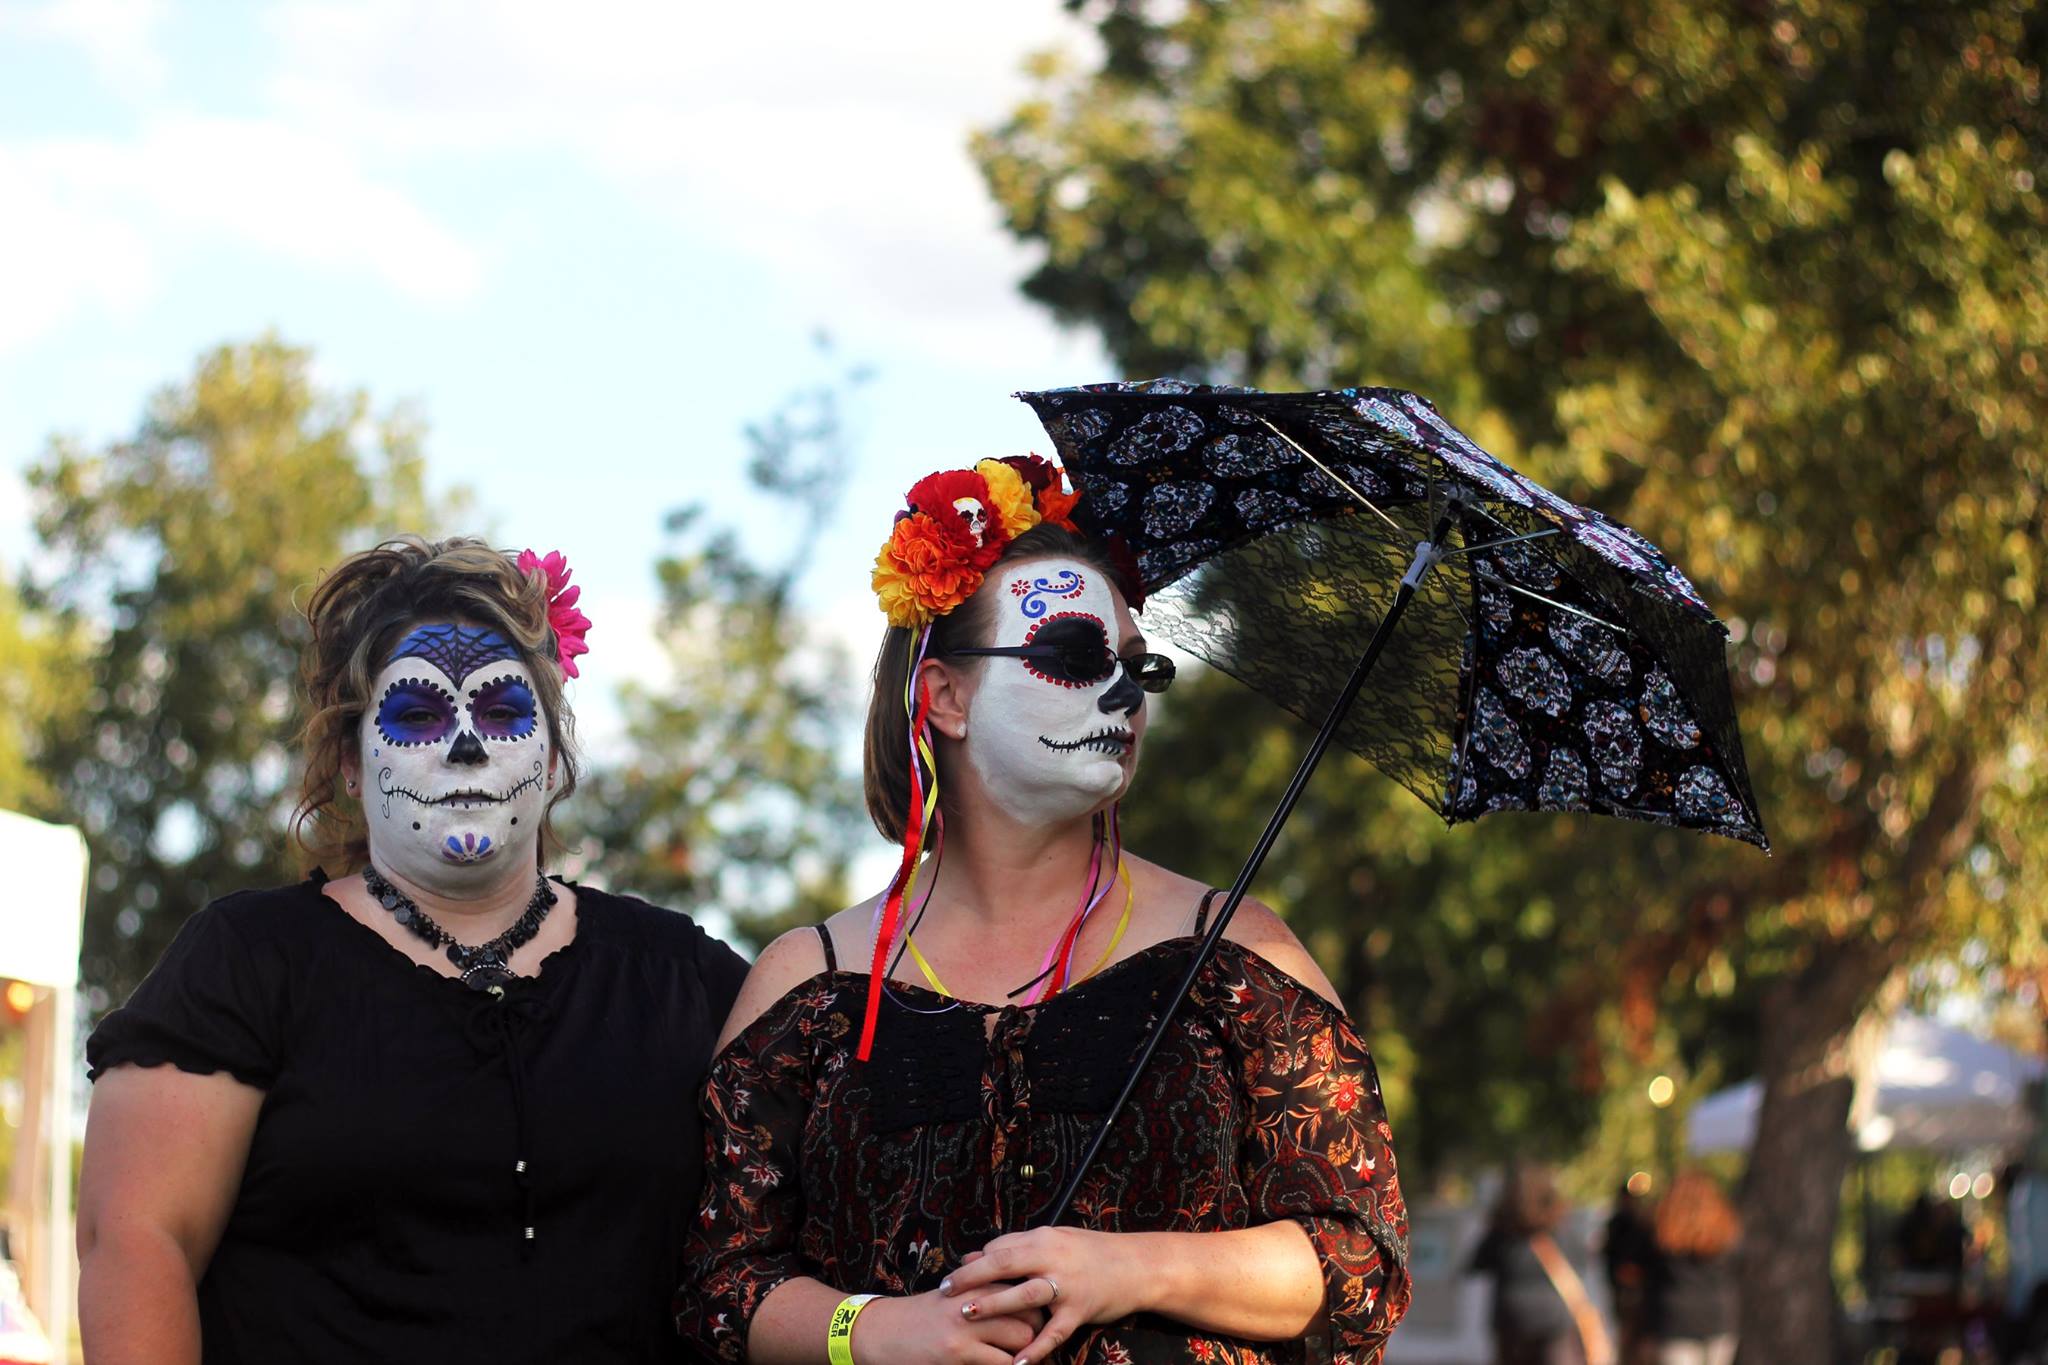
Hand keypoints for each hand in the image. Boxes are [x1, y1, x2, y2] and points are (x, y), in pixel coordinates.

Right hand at [853, 1285, 1044, 1364]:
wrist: (882, 1332)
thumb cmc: (922, 1317)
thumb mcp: (954, 1296)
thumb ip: (985, 1295)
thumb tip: (1021, 1306)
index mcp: (977, 1283)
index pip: (1026, 1294)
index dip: (1038, 1315)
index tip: (1039, 1329)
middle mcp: (975, 1301)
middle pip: (1030, 1319)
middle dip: (1037, 1339)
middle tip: (1034, 1352)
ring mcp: (967, 1328)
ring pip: (1020, 1344)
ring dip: (1024, 1357)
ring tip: (1020, 1362)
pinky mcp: (957, 1353)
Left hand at [941, 1228, 1151, 1364]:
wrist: (1138, 1266)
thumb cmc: (1093, 1253)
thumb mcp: (1058, 1240)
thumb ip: (1022, 1247)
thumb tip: (980, 1253)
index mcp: (1045, 1239)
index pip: (1002, 1247)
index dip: (976, 1262)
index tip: (955, 1275)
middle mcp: (1053, 1258)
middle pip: (1004, 1264)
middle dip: (971, 1277)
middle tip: (944, 1290)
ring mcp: (1067, 1285)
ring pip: (1024, 1294)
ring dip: (994, 1304)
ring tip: (966, 1314)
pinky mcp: (1081, 1310)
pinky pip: (1054, 1332)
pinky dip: (1036, 1348)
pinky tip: (1017, 1363)